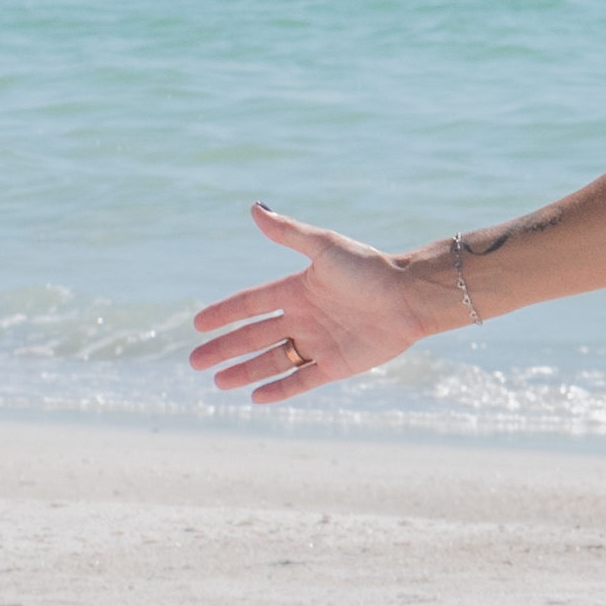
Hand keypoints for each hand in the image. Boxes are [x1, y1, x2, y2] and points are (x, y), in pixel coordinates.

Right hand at [189, 203, 440, 404]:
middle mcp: (305, 317)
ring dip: (245, 371)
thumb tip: (254, 207)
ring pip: (273, 361)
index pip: (251, 304)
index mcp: (298, 289)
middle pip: (255, 336)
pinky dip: (280, 389)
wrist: (410, 297)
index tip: (197, 324)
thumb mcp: (324, 248)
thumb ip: (288, 232)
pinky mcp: (338, 365)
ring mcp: (320, 343)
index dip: (224, 313)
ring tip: (217, 382)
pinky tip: (255, 398)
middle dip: (224, 349)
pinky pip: (302, 380)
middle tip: (194, 362)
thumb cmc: (369, 269)